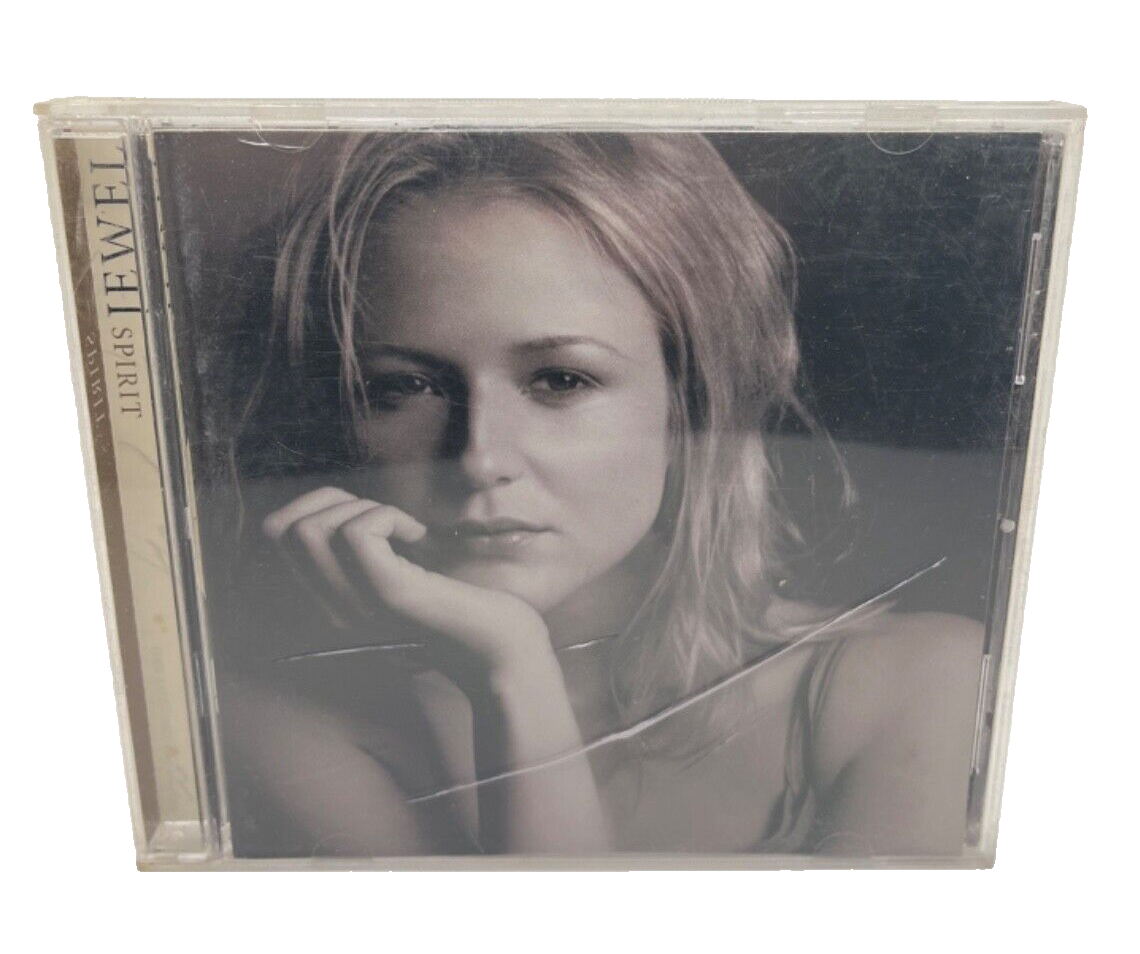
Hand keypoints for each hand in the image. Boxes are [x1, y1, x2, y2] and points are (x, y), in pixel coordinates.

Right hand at [262, 486, 551, 686]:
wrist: (505, 650)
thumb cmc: (465, 601)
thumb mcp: (403, 568)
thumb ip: (368, 547)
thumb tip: (340, 500)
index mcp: (331, 599)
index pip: (274, 535)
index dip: (316, 504)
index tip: (372, 519)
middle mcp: (332, 607)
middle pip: (279, 529)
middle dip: (333, 501)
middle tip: (388, 521)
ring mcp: (357, 603)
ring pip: (307, 531)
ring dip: (360, 509)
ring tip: (405, 531)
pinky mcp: (391, 594)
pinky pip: (357, 535)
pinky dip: (388, 517)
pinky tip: (421, 537)